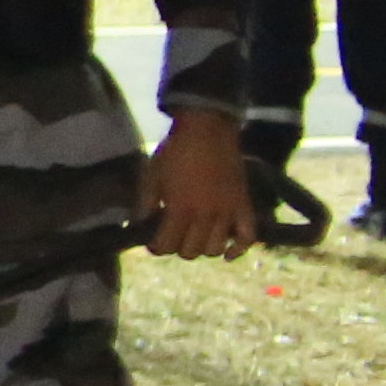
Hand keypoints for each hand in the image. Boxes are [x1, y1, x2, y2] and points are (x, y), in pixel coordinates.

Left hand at [142, 106, 247, 261]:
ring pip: (214, 249)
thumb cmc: (175, 152)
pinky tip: (225, 254)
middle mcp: (205, 216)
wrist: (207, 131)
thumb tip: (138, 225)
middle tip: (172, 237)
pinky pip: (247, 237)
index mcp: (179, 209)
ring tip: (194, 238)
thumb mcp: (151, 176)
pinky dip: (237, 250)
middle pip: (191, 251)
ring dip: (202, 249)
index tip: (153, 243)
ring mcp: (227, 212)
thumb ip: (144, 204)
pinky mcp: (244, 206)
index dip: (156, 248)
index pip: (167, 245)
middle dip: (177, 248)